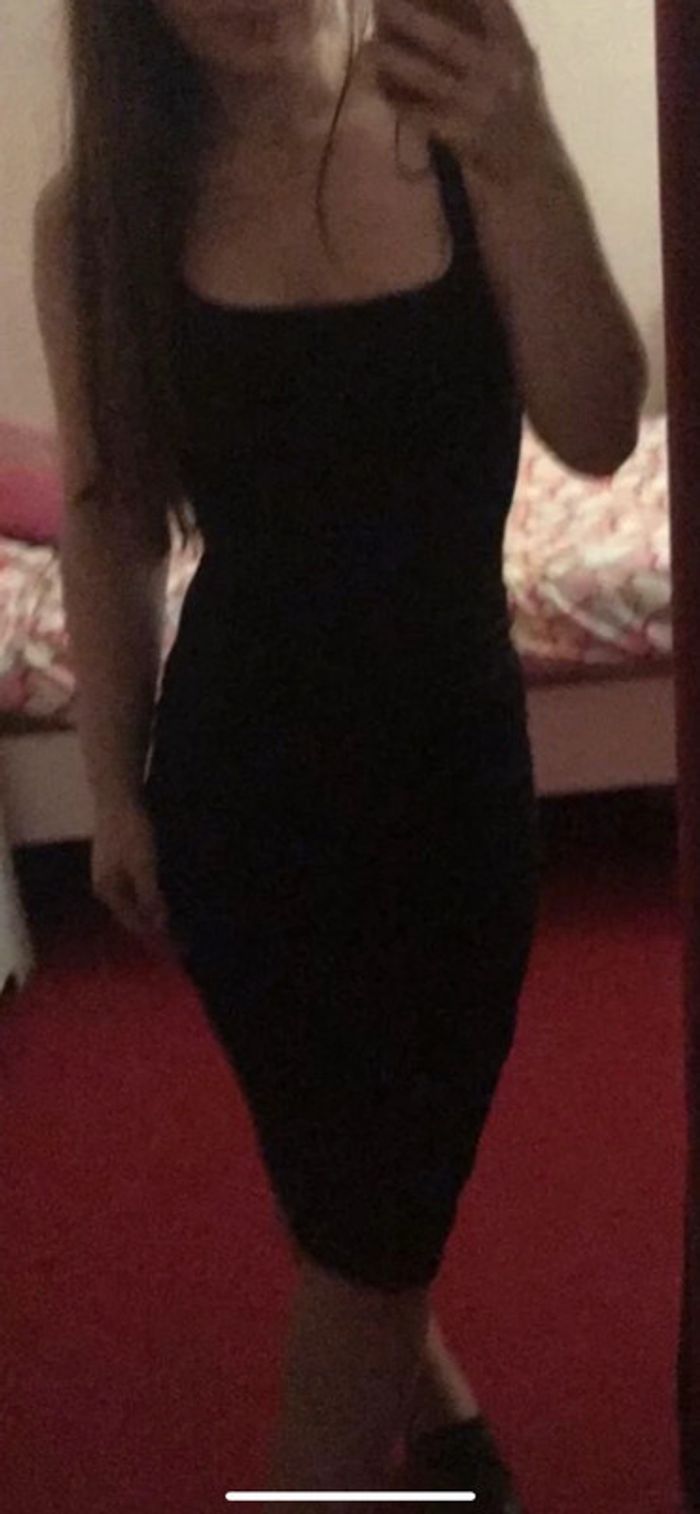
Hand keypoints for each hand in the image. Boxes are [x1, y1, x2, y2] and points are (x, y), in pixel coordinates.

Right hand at [91, 797, 168, 939]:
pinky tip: (162, 895)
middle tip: (179, 934)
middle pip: (131, 913)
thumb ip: (149, 896)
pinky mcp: (118, 862)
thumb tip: (158, 924)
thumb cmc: (130, 831)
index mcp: (107, 890)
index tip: (176, 943)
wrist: (118, 797)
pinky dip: (149, 894)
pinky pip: (135, 887)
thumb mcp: (143, 865)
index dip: (153, 933)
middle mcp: (105, 886)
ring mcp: (110, 873)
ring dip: (152, 910)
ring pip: (133, 900)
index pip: (132, 922)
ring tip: (174, 918)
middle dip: (153, 924)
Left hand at [369, 0, 561, 190]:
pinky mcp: (461, 135)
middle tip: (380, 2)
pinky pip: (420, 114)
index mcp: (515, 48)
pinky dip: (398, 101)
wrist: (532, 171)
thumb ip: (490, 37)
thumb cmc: (518, 114)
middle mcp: (499, 71)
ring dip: (394, 60)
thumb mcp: (516, 68)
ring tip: (371, 47)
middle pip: (445, 39)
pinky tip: (380, 87)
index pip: (489, 5)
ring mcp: (479, 105)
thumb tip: (450, 5)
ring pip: (427, 77)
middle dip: (409, 18)